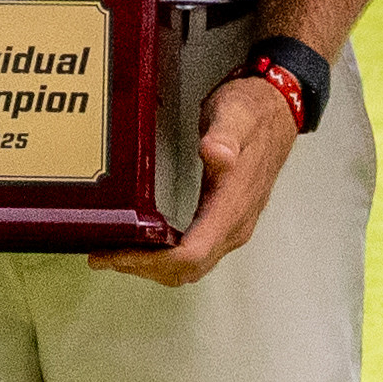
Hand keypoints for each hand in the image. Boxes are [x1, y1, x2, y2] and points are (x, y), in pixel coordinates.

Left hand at [112, 67, 297, 288]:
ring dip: (151, 268)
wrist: (279, 110)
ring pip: (190, 269)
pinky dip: (164, 259)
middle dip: (142, 269)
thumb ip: (225, 134)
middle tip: (103, 255)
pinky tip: (143, 245)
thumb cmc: (254, 112)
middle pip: (186, 271)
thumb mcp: (236, 114)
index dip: (151, 262)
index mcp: (233, 206)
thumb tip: (217, 154)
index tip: (117, 253)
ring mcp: (232, 227)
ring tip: (115, 253)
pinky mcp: (226, 223)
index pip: (191, 255)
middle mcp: (235, 226)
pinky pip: (194, 255)